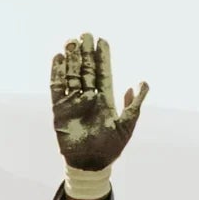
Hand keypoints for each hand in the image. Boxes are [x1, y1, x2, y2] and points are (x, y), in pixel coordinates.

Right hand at [50, 33, 147, 171]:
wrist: (90, 165)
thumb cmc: (110, 149)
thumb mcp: (126, 126)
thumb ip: (134, 105)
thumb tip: (142, 83)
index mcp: (105, 99)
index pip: (103, 73)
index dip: (103, 57)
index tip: (102, 40)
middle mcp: (89, 97)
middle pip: (86, 70)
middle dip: (86, 52)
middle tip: (86, 34)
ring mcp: (74, 102)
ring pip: (71, 75)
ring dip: (71, 58)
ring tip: (71, 42)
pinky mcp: (59, 109)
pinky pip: (56, 87)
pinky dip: (56, 72)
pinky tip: (57, 58)